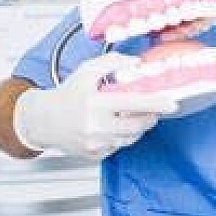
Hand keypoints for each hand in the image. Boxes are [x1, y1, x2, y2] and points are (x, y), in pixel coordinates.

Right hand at [13, 52, 178, 158]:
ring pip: (131, 138)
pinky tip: (113, 127)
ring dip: (137, 127)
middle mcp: (95, 125)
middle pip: (138, 125)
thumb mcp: (86, 71)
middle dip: (150, 117)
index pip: (134, 103)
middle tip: (153, 109)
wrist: (43, 120)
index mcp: (95, 103)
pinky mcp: (94, 154)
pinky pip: (118, 147)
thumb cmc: (66, 95)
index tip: (172, 103)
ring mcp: (95, 143)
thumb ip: (111, 62)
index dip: (156, 104)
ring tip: (129, 116)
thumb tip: (135, 61)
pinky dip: (121, 137)